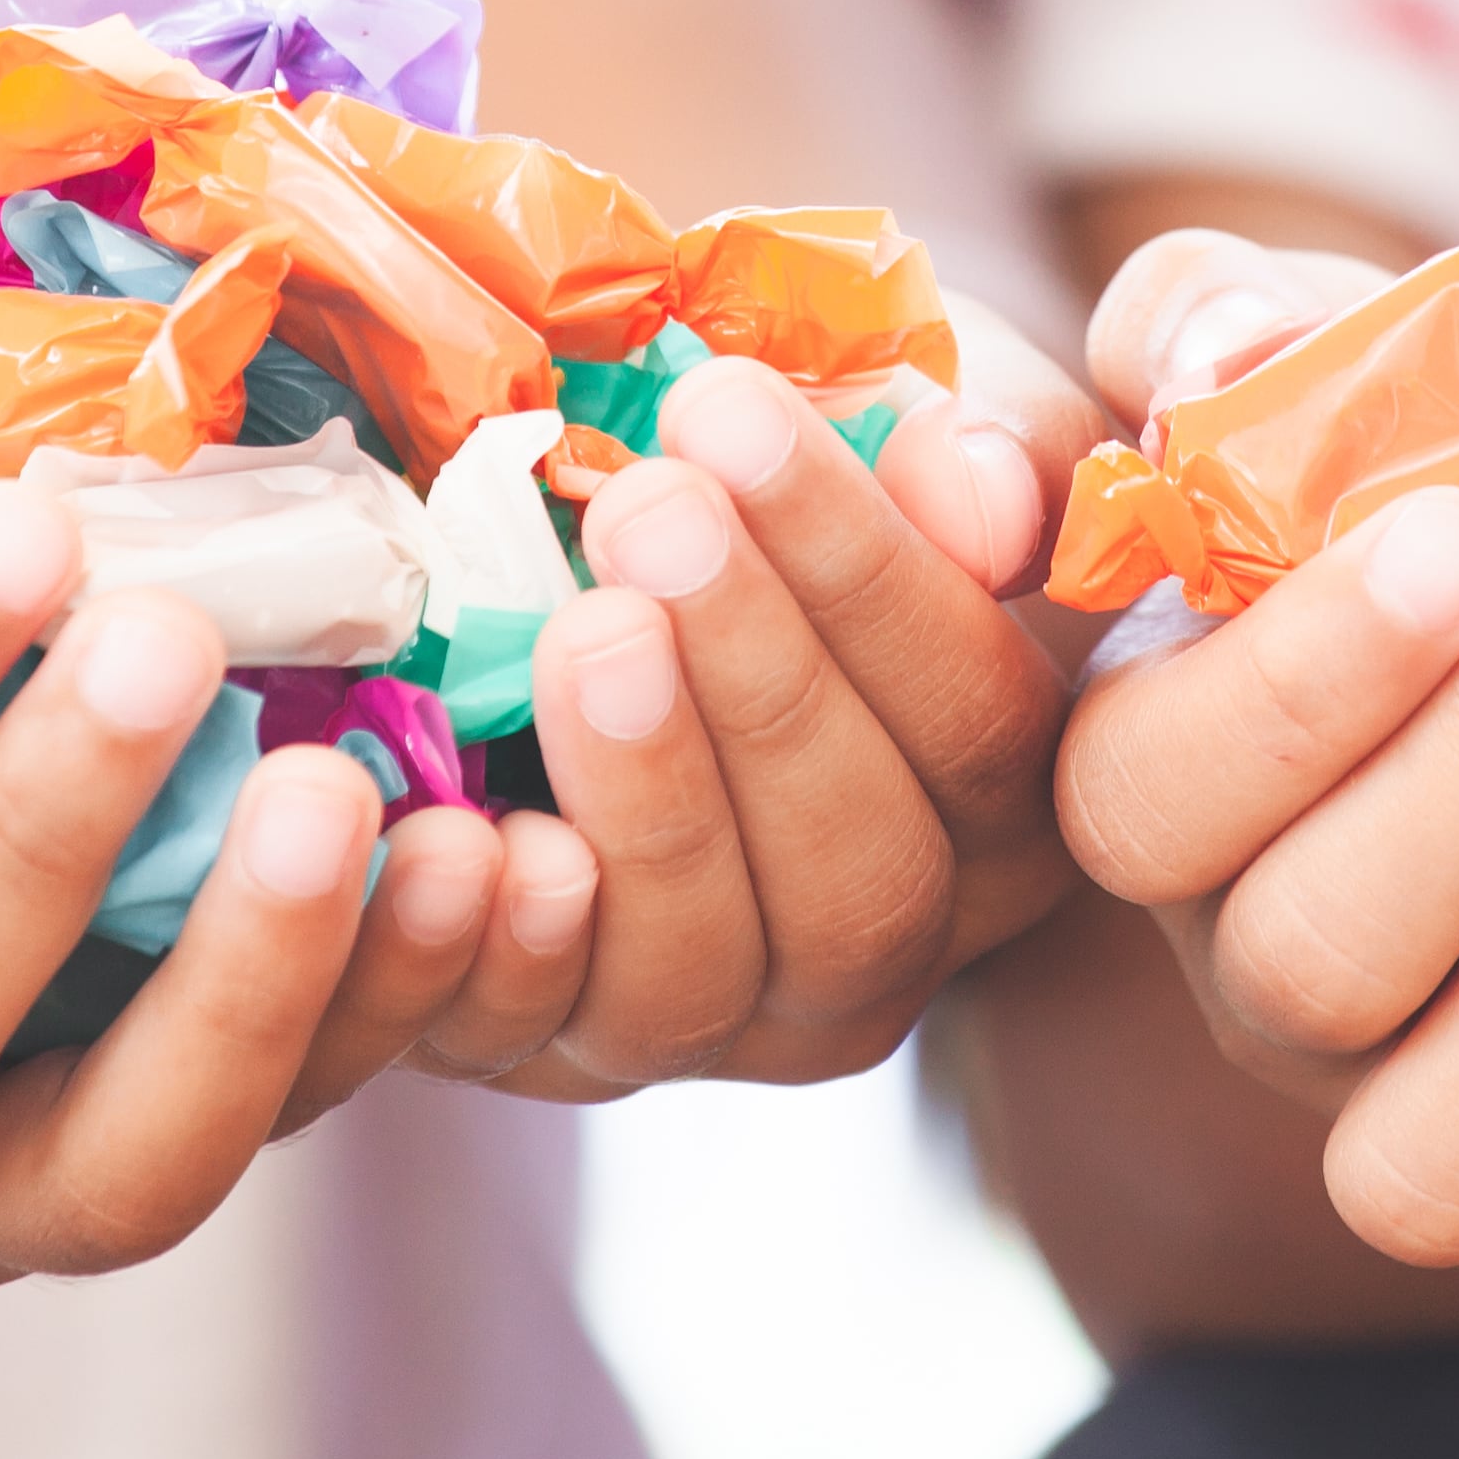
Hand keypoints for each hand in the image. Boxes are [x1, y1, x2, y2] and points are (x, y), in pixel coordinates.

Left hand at [448, 299, 1098, 1096]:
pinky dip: (490, 949)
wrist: (593, 591)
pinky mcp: (538, 1047)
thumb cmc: (776, 489)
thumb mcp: (902, 428)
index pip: (980, 728)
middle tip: (650, 509)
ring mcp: (706, 1022)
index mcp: (1000, 815)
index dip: (869, 574)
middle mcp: (876, 954)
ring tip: (576, 630)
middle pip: (859, 873)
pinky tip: (458, 831)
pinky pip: (515, 1035)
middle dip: (758, 683)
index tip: (737, 410)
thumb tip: (987, 498)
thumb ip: (990, 446)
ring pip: (699, 971)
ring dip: (645, 798)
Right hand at [1049, 230, 1458, 1439]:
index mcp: (1174, 801)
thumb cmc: (1454, 468)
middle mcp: (1278, 995)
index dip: (1305, 683)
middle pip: (1311, 965)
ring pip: (1430, 1169)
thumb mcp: (1315, 359)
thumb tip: (1218, 345)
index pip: (1157, 792)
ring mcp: (1443, 1124)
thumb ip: (1224, 323)